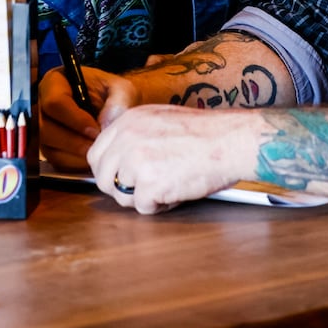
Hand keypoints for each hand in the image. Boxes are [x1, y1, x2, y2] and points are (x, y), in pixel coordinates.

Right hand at [39, 64, 135, 171]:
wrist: (117, 109)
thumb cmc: (116, 95)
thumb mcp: (122, 89)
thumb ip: (118, 100)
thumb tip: (105, 123)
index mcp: (55, 83)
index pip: (54, 103)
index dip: (75, 119)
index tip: (95, 129)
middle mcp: (43, 106)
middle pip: (46, 129)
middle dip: (75, 141)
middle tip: (98, 145)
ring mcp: (44, 129)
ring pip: (50, 149)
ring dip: (76, 155)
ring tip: (98, 152)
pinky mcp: (50, 148)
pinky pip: (57, 162)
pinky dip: (76, 164)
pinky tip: (93, 158)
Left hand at [87, 105, 257, 214]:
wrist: (231, 140)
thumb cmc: (206, 132)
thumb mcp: (161, 120)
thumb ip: (136, 136)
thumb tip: (118, 160)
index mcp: (129, 121)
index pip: (96, 154)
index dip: (108, 171)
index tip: (121, 178)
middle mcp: (127, 138)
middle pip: (103, 178)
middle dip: (121, 188)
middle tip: (144, 188)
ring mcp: (136, 161)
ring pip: (122, 195)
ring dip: (143, 197)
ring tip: (167, 185)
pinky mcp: (150, 184)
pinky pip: (143, 207)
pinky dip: (160, 206)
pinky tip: (176, 192)